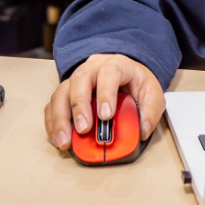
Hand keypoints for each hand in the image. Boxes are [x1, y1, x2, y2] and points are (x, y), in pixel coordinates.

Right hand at [44, 53, 165, 150]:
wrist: (125, 72)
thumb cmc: (136, 82)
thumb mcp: (152, 93)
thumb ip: (151, 111)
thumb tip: (142, 130)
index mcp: (116, 64)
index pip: (109, 73)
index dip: (106, 93)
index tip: (106, 115)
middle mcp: (92, 68)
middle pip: (80, 80)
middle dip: (79, 106)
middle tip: (83, 129)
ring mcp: (77, 78)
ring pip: (62, 91)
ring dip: (60, 117)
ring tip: (64, 140)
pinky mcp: (67, 91)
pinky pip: (53, 103)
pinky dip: (52, 121)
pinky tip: (57, 137)